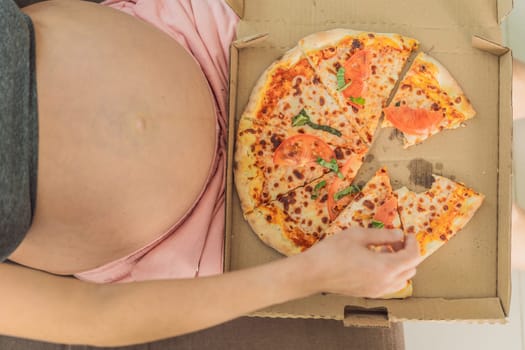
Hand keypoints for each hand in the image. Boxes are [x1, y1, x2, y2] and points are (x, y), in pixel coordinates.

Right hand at [297, 228, 422, 297]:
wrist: (312, 273)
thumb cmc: (333, 251)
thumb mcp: (358, 235)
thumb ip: (383, 235)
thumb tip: (399, 235)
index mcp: (385, 267)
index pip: (412, 257)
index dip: (413, 243)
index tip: (407, 233)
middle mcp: (385, 283)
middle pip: (410, 269)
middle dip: (407, 253)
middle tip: (395, 240)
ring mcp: (377, 291)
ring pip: (402, 280)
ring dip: (399, 264)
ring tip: (384, 250)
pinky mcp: (368, 294)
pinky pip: (390, 285)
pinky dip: (390, 273)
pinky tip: (374, 262)